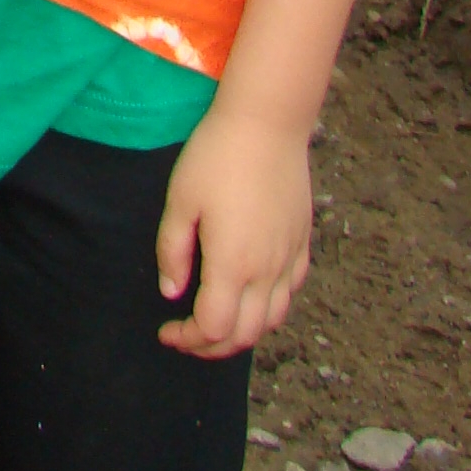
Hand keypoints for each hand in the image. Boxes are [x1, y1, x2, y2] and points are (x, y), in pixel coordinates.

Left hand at [155, 103, 311, 356]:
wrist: (266, 123)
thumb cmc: (216, 156)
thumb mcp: (181, 200)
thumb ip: (173, 251)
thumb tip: (171, 292)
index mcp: (233, 264)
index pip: (214, 328)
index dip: (188, 340)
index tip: (166, 332)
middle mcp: (267, 271)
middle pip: (245, 335)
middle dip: (213, 347)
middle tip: (187, 336)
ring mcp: (290, 259)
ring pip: (273, 320)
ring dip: (243, 332)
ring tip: (217, 322)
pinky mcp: (303, 243)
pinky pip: (290, 293)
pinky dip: (269, 309)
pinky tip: (251, 295)